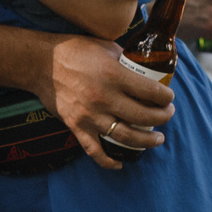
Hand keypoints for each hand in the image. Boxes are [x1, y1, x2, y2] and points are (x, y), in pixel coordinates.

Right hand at [38, 35, 173, 168]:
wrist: (42, 63)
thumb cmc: (75, 50)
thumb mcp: (106, 47)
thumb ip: (126, 61)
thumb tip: (144, 70)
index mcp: (114, 75)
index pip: (151, 92)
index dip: (166, 97)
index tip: (169, 98)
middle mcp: (104, 98)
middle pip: (143, 116)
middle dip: (162, 118)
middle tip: (167, 115)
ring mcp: (90, 115)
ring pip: (126, 137)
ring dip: (146, 141)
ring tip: (157, 139)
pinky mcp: (77, 126)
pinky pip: (95, 150)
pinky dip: (109, 161)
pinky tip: (121, 163)